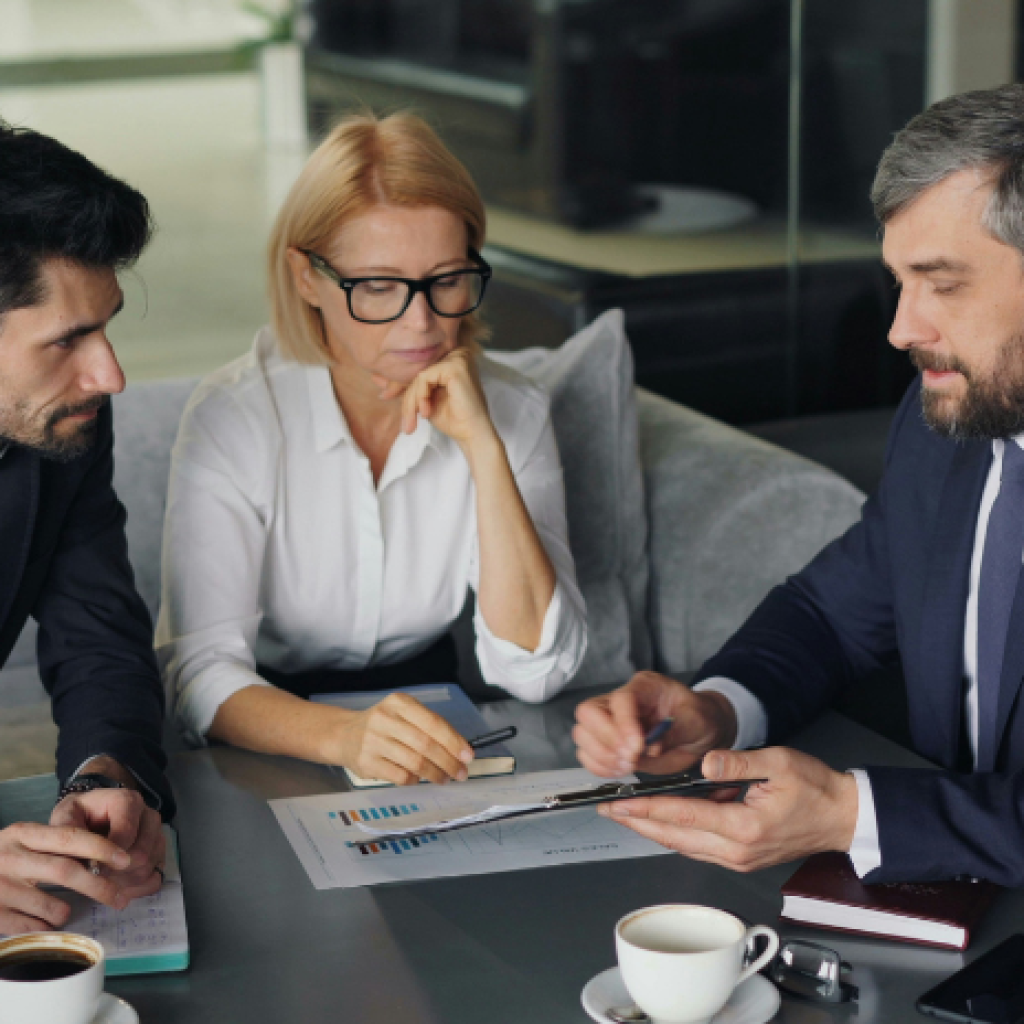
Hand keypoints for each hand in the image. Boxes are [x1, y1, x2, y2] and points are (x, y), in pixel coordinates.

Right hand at [0, 821, 134, 934]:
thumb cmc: (4, 858)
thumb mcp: (26, 842)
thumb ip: (57, 846)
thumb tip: (108, 859)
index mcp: (24, 834)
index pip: (71, 836)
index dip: (101, 848)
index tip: (126, 859)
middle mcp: (11, 857)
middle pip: (66, 871)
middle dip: (99, 886)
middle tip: (120, 898)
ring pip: (52, 906)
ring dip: (68, 912)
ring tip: (67, 912)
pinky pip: (32, 927)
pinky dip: (46, 926)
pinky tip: (43, 922)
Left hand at [51, 789, 164, 903]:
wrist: (87, 818)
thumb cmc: (77, 818)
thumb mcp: (65, 818)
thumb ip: (71, 837)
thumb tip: (89, 864)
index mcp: (127, 801)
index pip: (126, 834)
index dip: (108, 857)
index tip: (90, 869)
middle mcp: (148, 815)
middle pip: (141, 854)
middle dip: (115, 872)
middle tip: (95, 878)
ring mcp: (157, 834)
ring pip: (147, 868)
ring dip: (123, 883)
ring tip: (102, 881)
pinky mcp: (160, 852)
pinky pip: (154, 878)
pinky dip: (135, 889)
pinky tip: (116, 885)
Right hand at [329, 693, 474, 785]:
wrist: (344, 734)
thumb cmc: (383, 725)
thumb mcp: (403, 714)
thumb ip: (428, 726)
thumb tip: (459, 749)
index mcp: (399, 703)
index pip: (433, 723)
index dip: (454, 741)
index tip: (468, 756)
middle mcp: (384, 719)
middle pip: (425, 745)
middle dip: (448, 762)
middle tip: (460, 773)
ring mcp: (373, 741)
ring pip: (414, 763)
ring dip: (435, 774)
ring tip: (444, 778)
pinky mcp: (366, 763)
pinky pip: (400, 776)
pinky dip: (415, 780)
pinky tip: (418, 778)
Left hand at [386, 348, 494, 450]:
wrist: (472, 435)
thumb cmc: (453, 419)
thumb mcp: (425, 400)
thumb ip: (408, 388)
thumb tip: (378, 382)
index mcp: (451, 358)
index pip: (420, 369)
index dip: (402, 386)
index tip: (387, 399)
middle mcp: (456, 353)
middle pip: (418, 371)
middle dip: (404, 395)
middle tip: (400, 418)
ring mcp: (457, 357)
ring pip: (418, 376)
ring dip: (411, 401)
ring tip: (414, 420)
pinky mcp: (455, 366)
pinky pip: (423, 378)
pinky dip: (420, 396)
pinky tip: (427, 411)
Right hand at [573, 672, 737, 776]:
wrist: (700, 733)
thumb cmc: (699, 719)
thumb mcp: (697, 721)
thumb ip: (674, 731)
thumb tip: (650, 747)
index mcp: (644, 687)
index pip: (620, 700)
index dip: (623, 724)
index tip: (638, 748)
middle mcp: (620, 702)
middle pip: (588, 712)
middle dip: (606, 740)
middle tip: (632, 759)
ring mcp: (611, 723)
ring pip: (583, 734)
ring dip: (601, 756)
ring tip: (628, 766)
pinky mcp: (609, 744)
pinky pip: (587, 754)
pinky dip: (599, 767)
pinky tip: (620, 771)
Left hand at [599, 747, 858, 871]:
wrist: (843, 817)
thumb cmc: (815, 788)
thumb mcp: (778, 762)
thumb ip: (738, 762)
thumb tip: (705, 762)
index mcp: (745, 826)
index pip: (683, 816)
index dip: (645, 808)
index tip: (618, 802)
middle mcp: (737, 849)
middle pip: (674, 837)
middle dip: (638, 823)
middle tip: (608, 809)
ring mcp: (739, 858)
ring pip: (683, 846)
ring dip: (652, 830)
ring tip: (626, 814)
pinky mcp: (742, 857)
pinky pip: (699, 847)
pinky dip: (675, 834)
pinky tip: (661, 821)